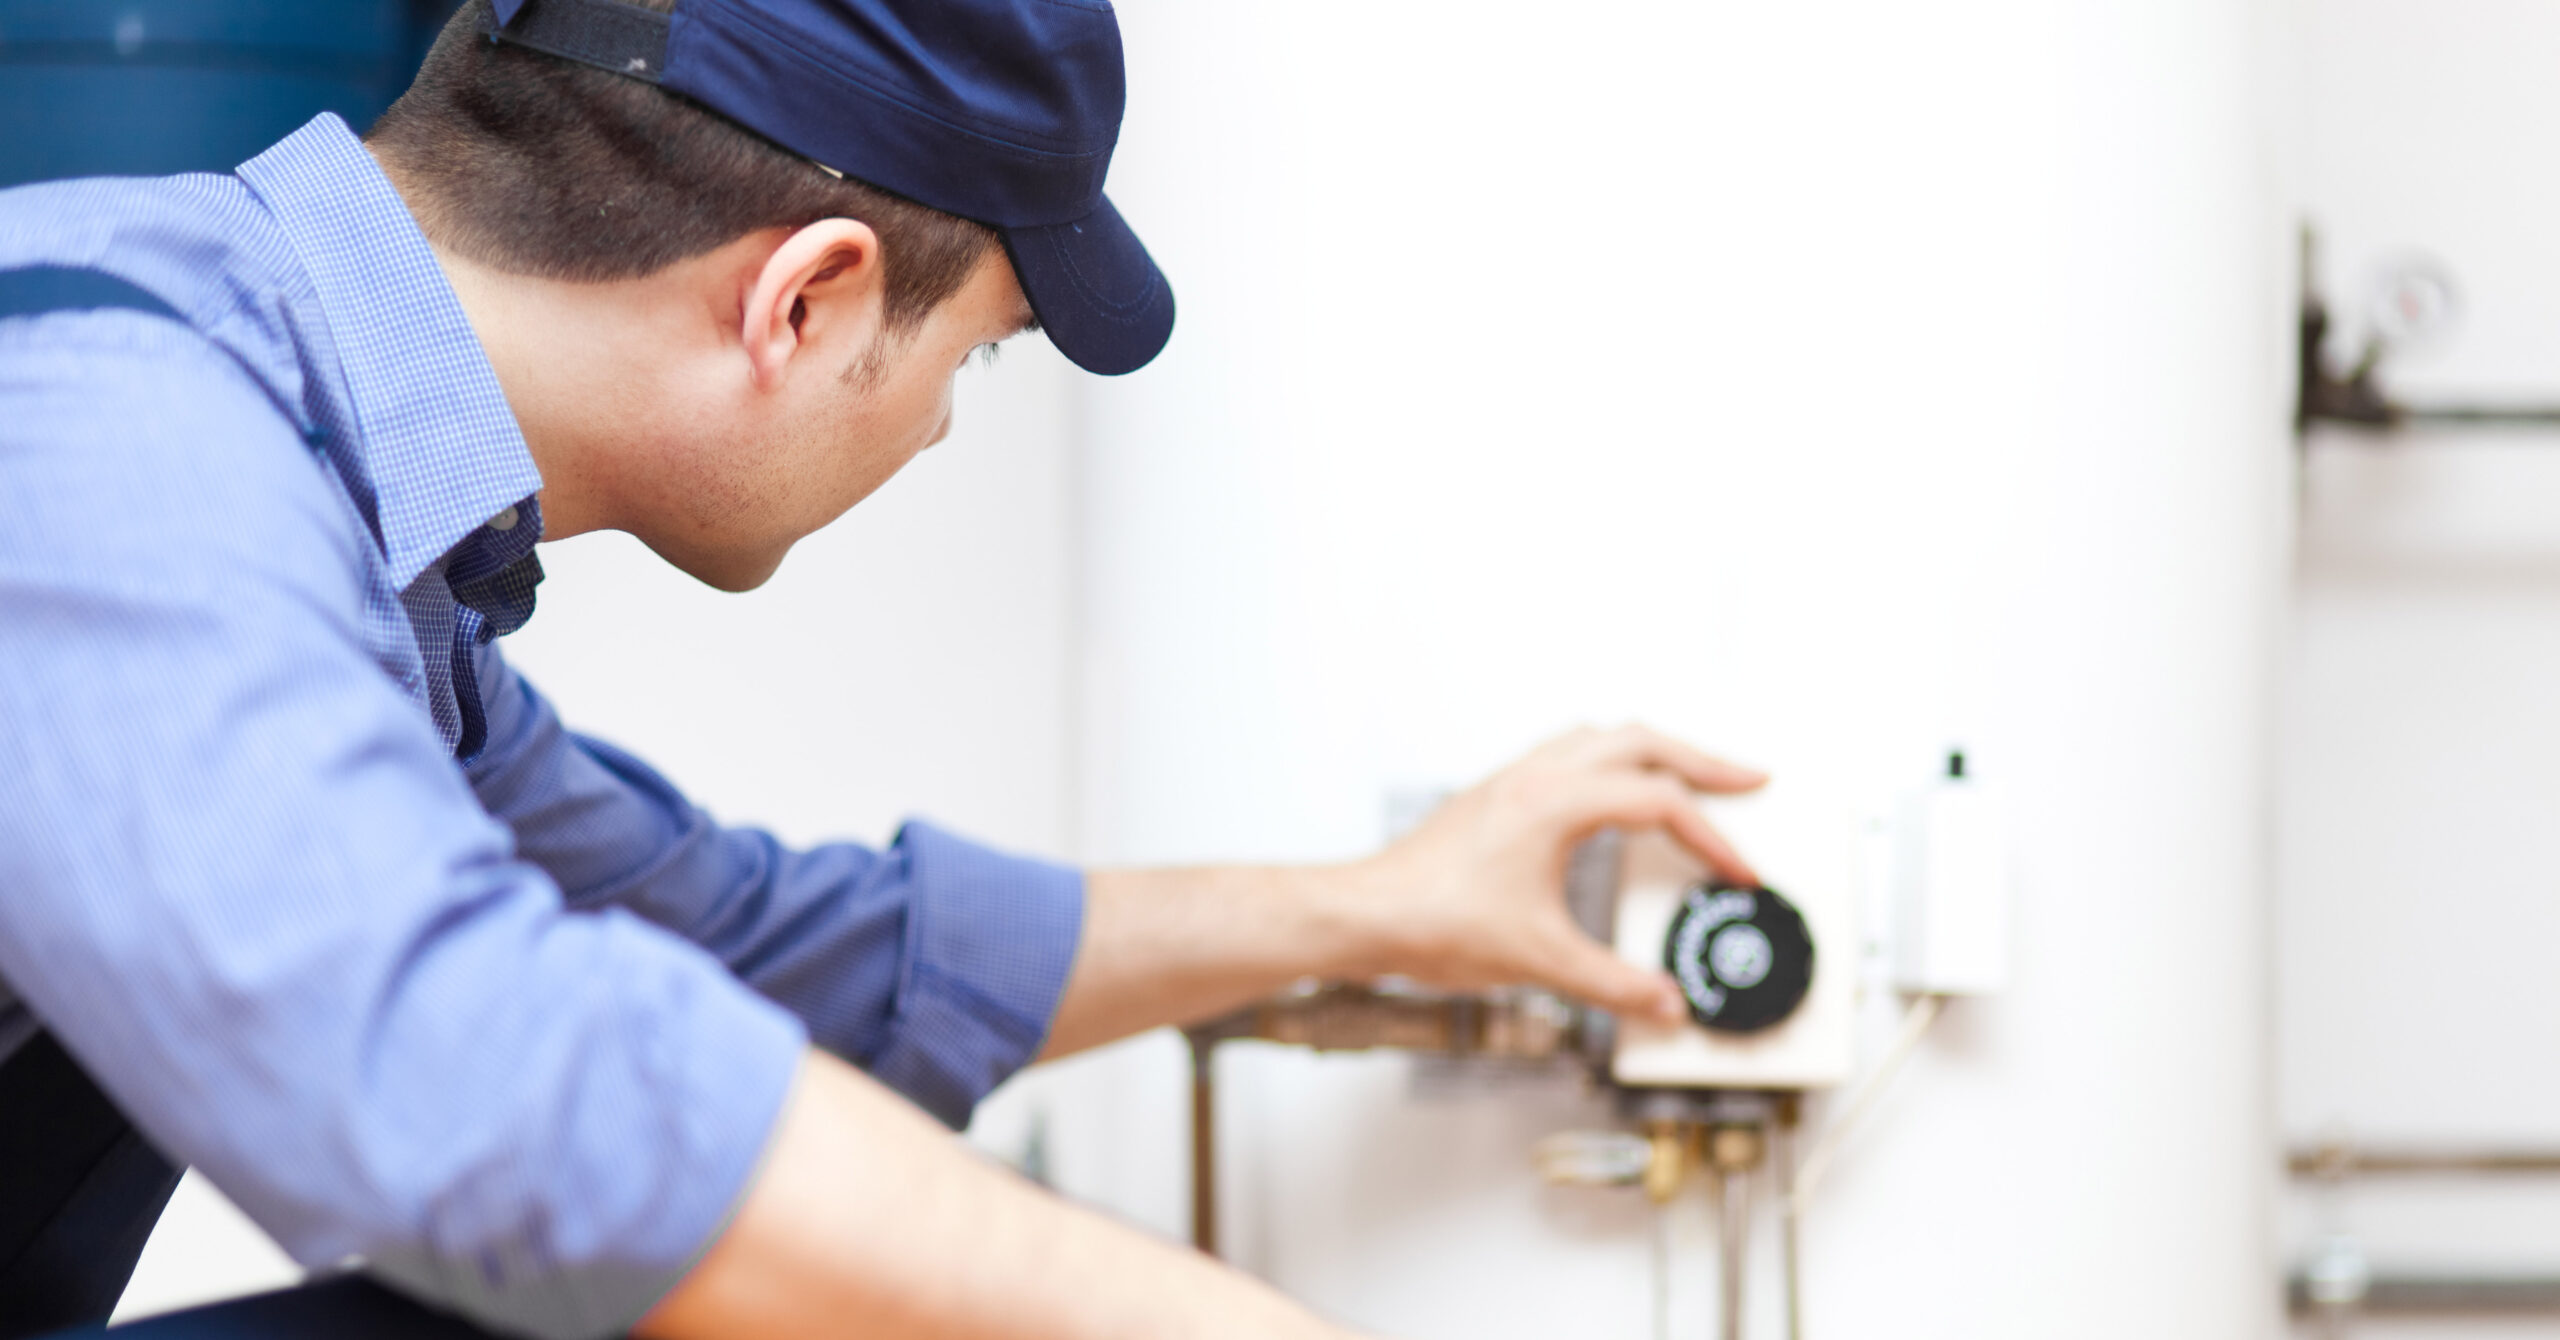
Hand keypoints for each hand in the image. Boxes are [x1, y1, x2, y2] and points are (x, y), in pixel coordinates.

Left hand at [1348, 725, 1766, 1021]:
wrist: (1365, 915)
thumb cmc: (1432, 923)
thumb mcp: (1540, 962)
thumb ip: (1614, 984)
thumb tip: (1665, 1003)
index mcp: (1555, 802)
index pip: (1659, 804)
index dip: (1712, 840)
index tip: (1739, 873)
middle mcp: (1535, 776)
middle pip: (1640, 741)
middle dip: (1702, 761)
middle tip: (1749, 781)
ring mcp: (1512, 779)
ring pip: (1600, 737)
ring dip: (1653, 752)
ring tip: (1690, 777)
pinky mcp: (1496, 796)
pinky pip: (1568, 753)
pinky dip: (1609, 762)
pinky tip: (1613, 795)